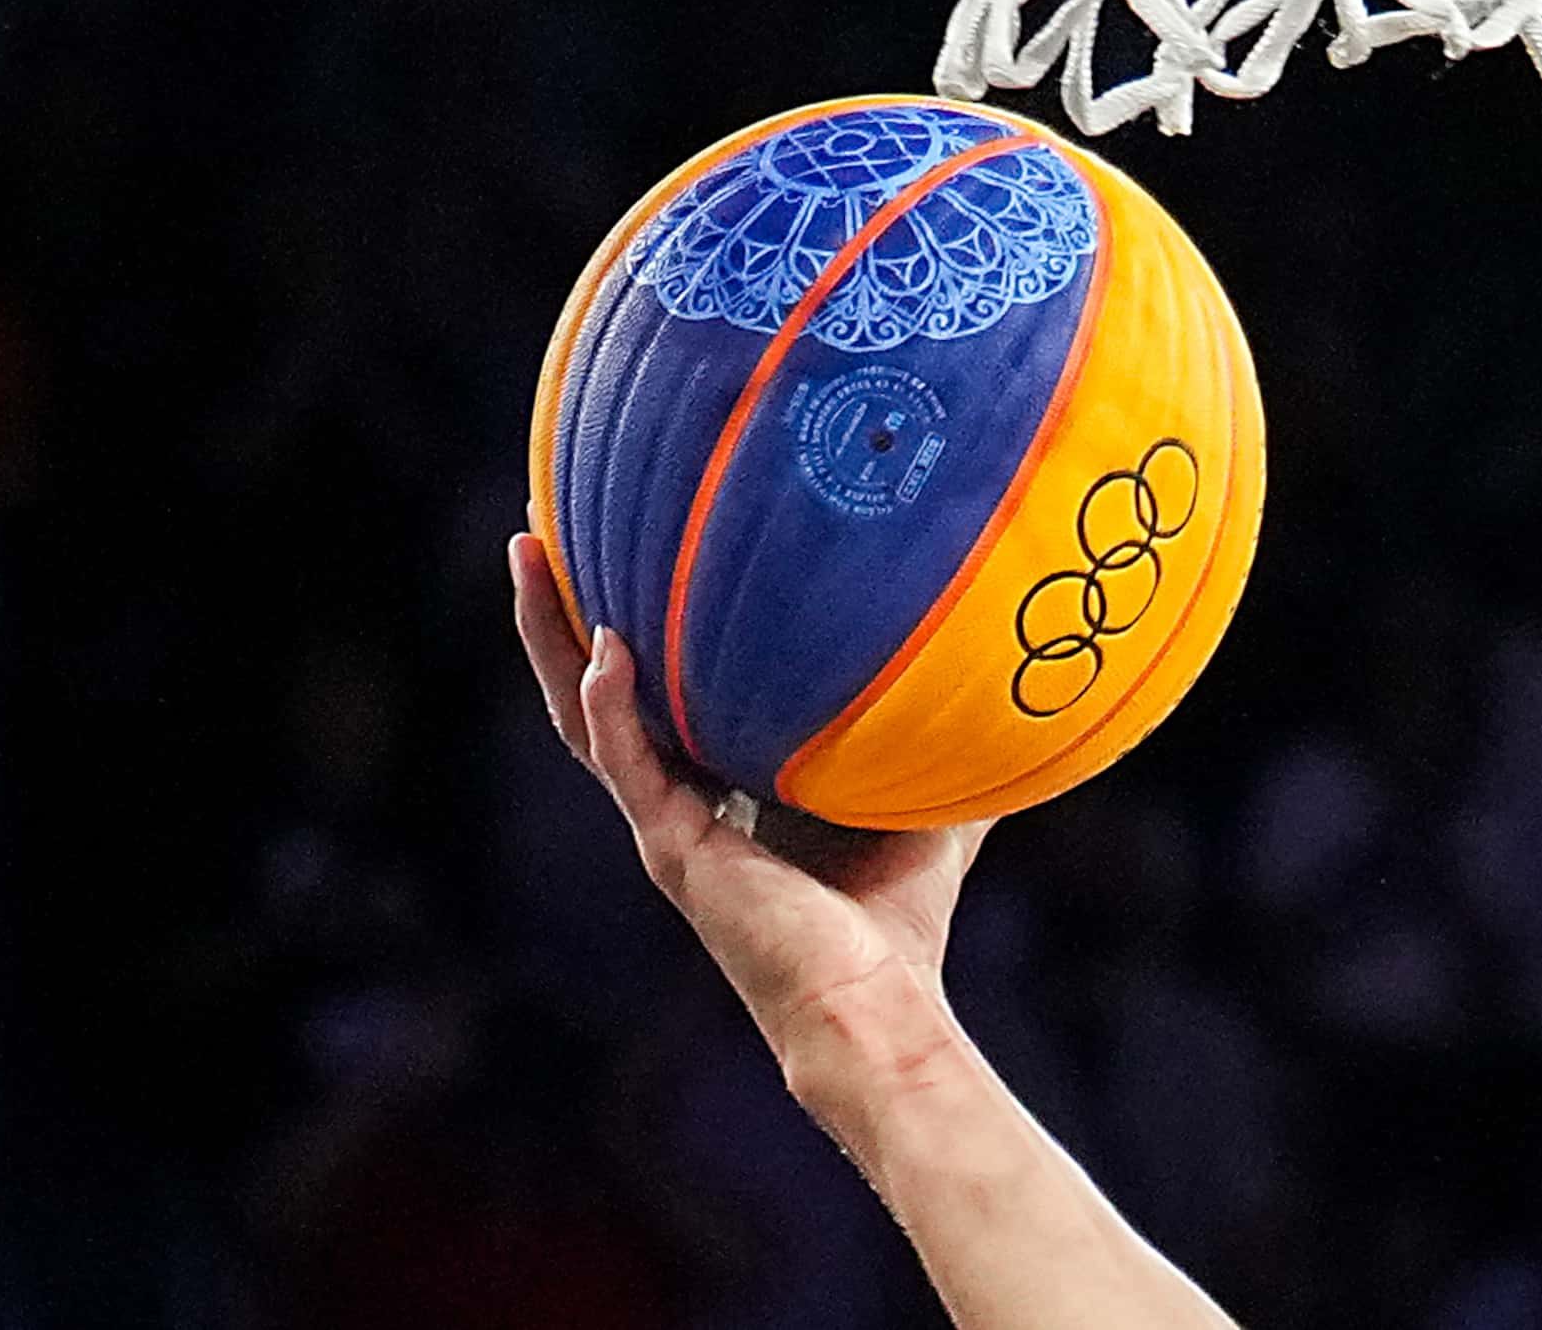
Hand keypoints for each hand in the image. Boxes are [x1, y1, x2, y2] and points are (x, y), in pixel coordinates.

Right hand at [508, 534, 992, 1092]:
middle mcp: (679, 799)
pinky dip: (612, 707)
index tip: (619, 546)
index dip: (634, 625)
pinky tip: (603, 652)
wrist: (879, 1009)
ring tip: (530, 556)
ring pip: (583, 717)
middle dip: (560, 612)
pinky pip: (628, 765)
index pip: (660, 691)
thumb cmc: (903, 919)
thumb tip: (1011, 658)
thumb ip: (946, 734)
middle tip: (536, 532)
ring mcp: (666, 825)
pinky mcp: (674, 852)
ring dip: (551, 638)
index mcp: (722, 786)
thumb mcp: (926, 797)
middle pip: (596, 689)